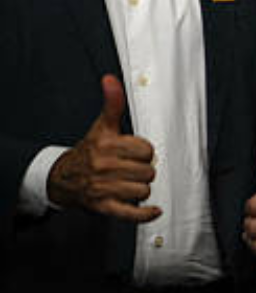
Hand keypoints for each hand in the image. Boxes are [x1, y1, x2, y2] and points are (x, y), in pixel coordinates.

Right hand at [47, 75, 159, 221]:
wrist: (63, 178)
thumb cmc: (90, 150)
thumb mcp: (102, 126)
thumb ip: (112, 103)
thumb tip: (110, 79)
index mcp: (107, 145)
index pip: (147, 150)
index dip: (145, 152)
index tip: (136, 152)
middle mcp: (104, 167)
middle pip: (148, 171)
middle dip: (144, 170)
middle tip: (132, 168)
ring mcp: (103, 188)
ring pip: (143, 190)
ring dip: (141, 188)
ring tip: (130, 182)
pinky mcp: (103, 207)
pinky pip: (131, 213)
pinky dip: (145, 214)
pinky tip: (154, 210)